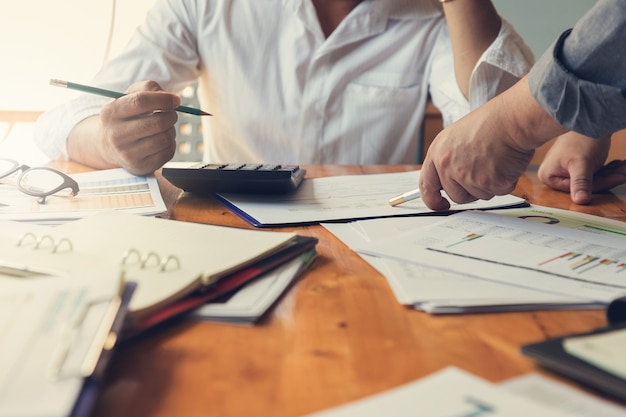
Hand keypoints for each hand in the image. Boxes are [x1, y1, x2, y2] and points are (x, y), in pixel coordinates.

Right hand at [99, 81, 180, 174]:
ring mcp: (127, 154)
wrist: (110, 146)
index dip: (163, 99)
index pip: (141, 101)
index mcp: (110, 112)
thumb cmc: (127, 116)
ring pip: (164, 138)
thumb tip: (172, 99)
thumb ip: (149, 89)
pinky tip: (161, 141)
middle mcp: (115, 134)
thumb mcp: (130, 96)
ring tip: (164, 128)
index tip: (176, 100)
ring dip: (171, 130)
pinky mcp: (140, 167)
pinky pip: (168, 153)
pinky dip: (171, 144)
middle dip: (171, 115)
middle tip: (171, 114)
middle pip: (157, 122)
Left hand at [419, 94, 533, 209]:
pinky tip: (506, 162)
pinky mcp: (489, 183)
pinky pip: (499, 191)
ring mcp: (468, 176)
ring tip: (495, 160)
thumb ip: (448, 159)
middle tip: (484, 170)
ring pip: (479, 195)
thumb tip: (447, 182)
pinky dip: (506, 181)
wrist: (512, 118)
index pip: (426, 185)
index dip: (433, 199)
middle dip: (471, 190)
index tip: (441, 205)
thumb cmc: (490, 123)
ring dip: (490, 184)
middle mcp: (448, 167)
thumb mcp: (456, 137)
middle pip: (457, 196)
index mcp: (438, 153)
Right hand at [538, 133, 625, 203]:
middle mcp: (555, 174)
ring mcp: (567, 170)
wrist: (589, 116)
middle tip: (624, 172)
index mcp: (549, 176)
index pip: (576, 188)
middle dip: (608, 177)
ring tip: (624, 167)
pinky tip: (620, 164)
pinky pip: (596, 173)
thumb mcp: (581, 164)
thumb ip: (580, 183)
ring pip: (594, 178)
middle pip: (586, 184)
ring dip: (611, 173)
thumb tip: (579, 201)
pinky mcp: (578, 166)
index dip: (598, 184)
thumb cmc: (580, 138)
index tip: (617, 177)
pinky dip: (609, 169)